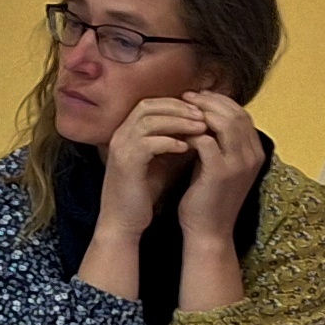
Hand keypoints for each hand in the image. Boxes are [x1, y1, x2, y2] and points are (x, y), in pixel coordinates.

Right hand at [99, 97, 207, 222]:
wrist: (123, 221)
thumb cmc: (144, 193)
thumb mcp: (163, 162)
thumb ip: (176, 143)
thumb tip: (202, 129)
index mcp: (127, 133)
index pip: (150, 104)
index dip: (176, 103)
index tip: (200, 110)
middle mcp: (120, 136)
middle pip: (148, 106)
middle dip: (178, 107)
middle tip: (203, 114)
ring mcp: (121, 148)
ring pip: (148, 121)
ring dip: (178, 122)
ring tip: (201, 128)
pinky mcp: (125, 164)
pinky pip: (147, 143)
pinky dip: (168, 142)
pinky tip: (186, 147)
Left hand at [177, 90, 263, 218]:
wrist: (208, 231)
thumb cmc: (208, 196)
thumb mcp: (218, 164)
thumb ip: (218, 141)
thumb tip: (203, 114)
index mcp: (255, 152)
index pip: (242, 114)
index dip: (219, 101)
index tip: (197, 96)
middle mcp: (252, 156)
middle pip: (235, 113)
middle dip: (208, 101)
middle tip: (185, 97)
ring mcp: (239, 164)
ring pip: (224, 122)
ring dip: (199, 113)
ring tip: (179, 110)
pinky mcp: (220, 172)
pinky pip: (205, 140)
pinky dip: (189, 133)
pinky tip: (175, 133)